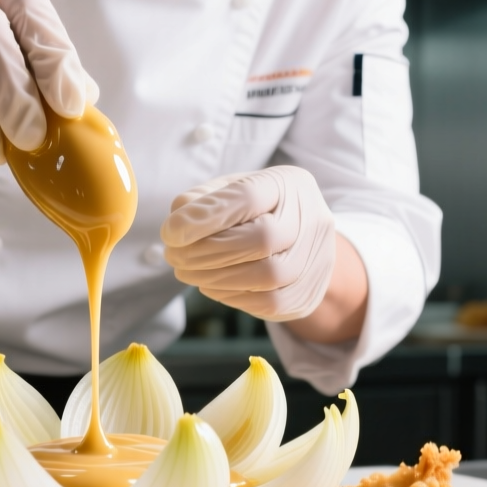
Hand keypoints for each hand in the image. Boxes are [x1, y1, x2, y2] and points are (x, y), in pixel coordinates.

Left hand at [161, 166, 337, 323]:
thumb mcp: (229, 192)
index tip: (170, 232)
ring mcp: (316, 258)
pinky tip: (210, 285)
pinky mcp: (307, 293)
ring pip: (268, 275)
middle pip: (262, 238)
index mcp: (289, 183)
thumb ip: (202, 201)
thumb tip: (177, 227)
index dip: (207, 216)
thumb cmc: (254, 212)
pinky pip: (270, 303)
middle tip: (174, 256)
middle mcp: (312, 218)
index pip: (249, 196)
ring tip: (185, 272)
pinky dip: (231, 296)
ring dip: (216, 278)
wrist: (299, 243)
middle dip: (208, 252)